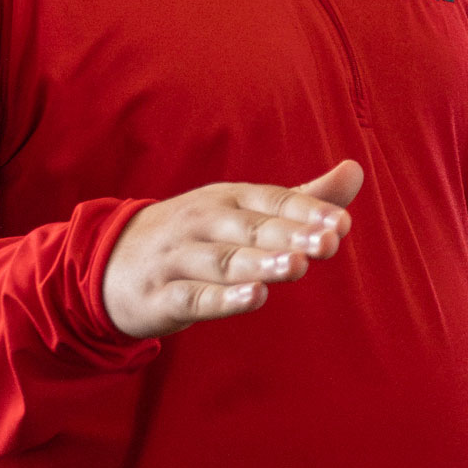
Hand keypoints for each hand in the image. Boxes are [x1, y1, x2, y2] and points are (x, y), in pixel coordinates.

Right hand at [100, 159, 362, 338]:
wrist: (110, 262)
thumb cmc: (197, 235)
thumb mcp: (245, 210)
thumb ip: (303, 197)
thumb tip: (356, 169)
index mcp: (228, 199)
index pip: (273, 200)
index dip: (307, 212)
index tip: (341, 224)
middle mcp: (203, 222)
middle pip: (251, 228)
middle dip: (290, 235)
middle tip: (328, 244)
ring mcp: (179, 258)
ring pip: (224, 260)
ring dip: (260, 264)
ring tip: (296, 267)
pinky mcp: (161, 296)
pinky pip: (194, 296)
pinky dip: (223, 298)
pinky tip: (253, 298)